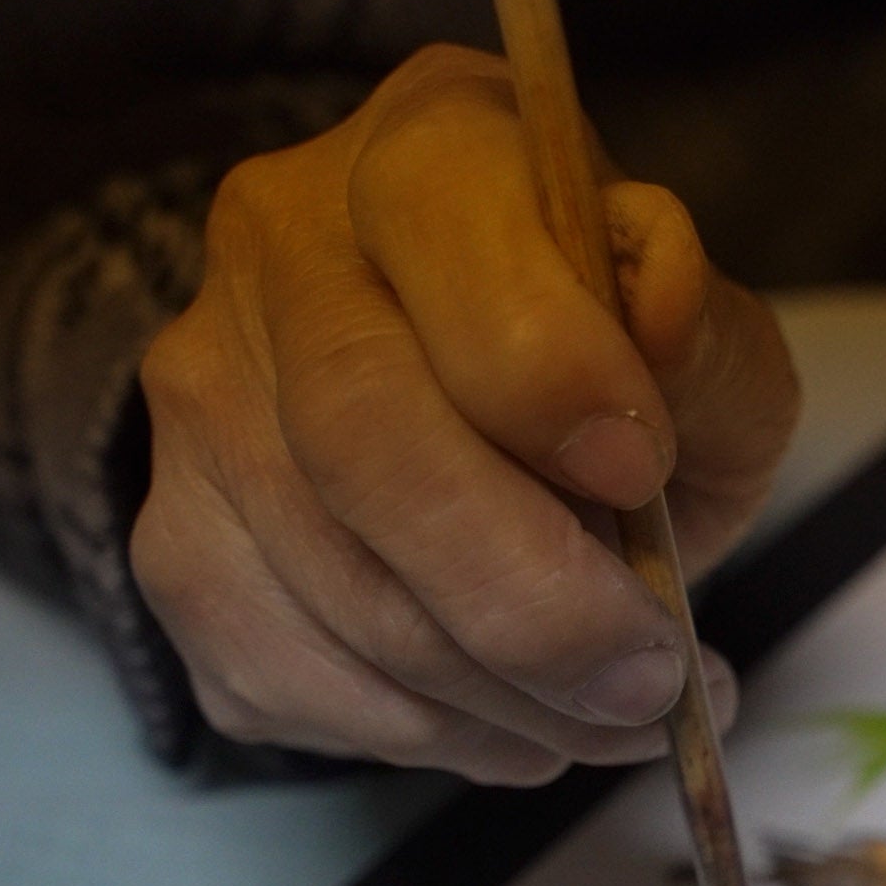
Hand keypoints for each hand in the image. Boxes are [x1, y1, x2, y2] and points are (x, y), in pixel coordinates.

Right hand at [131, 45, 797, 783]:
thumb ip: (703, 339)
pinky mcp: (178, 546)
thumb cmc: (617, 374)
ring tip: (624, 713)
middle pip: (362, 438)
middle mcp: (280, 253)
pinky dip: (434, 734)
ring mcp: (201, 402)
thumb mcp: (707, 342)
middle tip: (655, 678)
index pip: (446, 233)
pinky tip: (525, 724)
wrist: (483, 419)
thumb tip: (657, 329)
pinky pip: (289, 677)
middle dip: (532, 598)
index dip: (548, 367)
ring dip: (506, 695)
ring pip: (331, 586)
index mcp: (431, 152)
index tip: (643, 476)